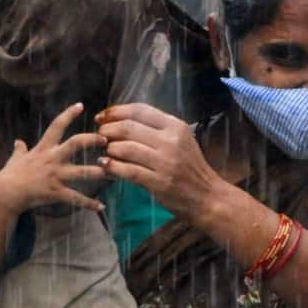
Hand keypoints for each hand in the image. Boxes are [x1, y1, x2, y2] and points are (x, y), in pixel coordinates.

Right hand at [0, 102, 107, 216]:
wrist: (5, 194)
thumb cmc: (9, 176)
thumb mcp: (15, 159)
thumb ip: (20, 150)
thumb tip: (18, 142)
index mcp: (43, 148)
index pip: (57, 126)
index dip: (68, 114)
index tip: (81, 105)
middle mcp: (52, 159)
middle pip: (76, 143)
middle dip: (92, 140)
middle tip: (107, 140)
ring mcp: (55, 176)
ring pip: (82, 172)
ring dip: (100, 172)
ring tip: (116, 173)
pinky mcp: (55, 192)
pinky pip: (76, 198)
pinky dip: (89, 203)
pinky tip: (101, 206)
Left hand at [96, 103, 222, 221]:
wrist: (207, 197)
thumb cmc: (190, 167)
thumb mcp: (180, 140)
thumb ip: (156, 129)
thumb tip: (121, 120)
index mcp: (176, 126)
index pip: (139, 110)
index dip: (116, 111)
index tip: (102, 116)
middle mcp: (171, 141)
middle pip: (129, 127)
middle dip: (108, 129)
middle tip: (100, 135)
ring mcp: (166, 162)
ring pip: (126, 148)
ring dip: (109, 148)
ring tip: (105, 151)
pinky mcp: (159, 183)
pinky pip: (128, 171)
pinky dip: (112, 167)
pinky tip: (106, 165)